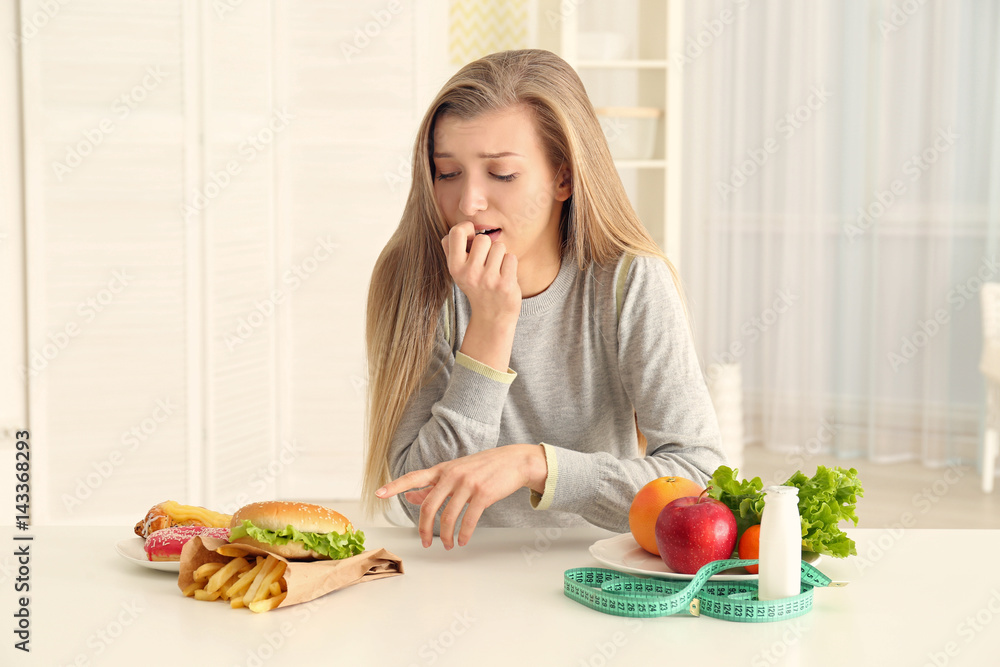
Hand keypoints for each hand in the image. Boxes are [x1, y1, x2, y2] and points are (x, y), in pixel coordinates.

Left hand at [375, 445, 546, 548]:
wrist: (515, 461)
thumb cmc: (484, 468)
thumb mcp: (456, 472)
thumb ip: (434, 485)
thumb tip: (410, 497)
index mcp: (443, 469)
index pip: (414, 477)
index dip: (395, 486)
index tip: (379, 493)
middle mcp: (452, 475)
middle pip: (428, 506)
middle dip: (424, 529)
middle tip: (425, 542)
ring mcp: (467, 484)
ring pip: (448, 516)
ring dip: (446, 536)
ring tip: (449, 545)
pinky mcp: (483, 494)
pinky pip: (468, 520)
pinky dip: (464, 534)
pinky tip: (463, 540)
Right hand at [442, 223, 520, 370]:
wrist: (492, 316)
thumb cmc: (476, 286)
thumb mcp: (458, 271)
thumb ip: (454, 248)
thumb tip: (464, 226)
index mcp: (454, 268)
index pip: (456, 232)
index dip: (467, 228)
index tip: (472, 236)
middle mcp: (469, 274)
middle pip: (483, 239)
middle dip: (488, 246)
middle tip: (487, 261)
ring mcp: (488, 280)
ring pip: (499, 247)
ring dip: (500, 255)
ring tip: (496, 270)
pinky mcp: (505, 284)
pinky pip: (511, 257)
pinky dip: (510, 264)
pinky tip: (505, 276)